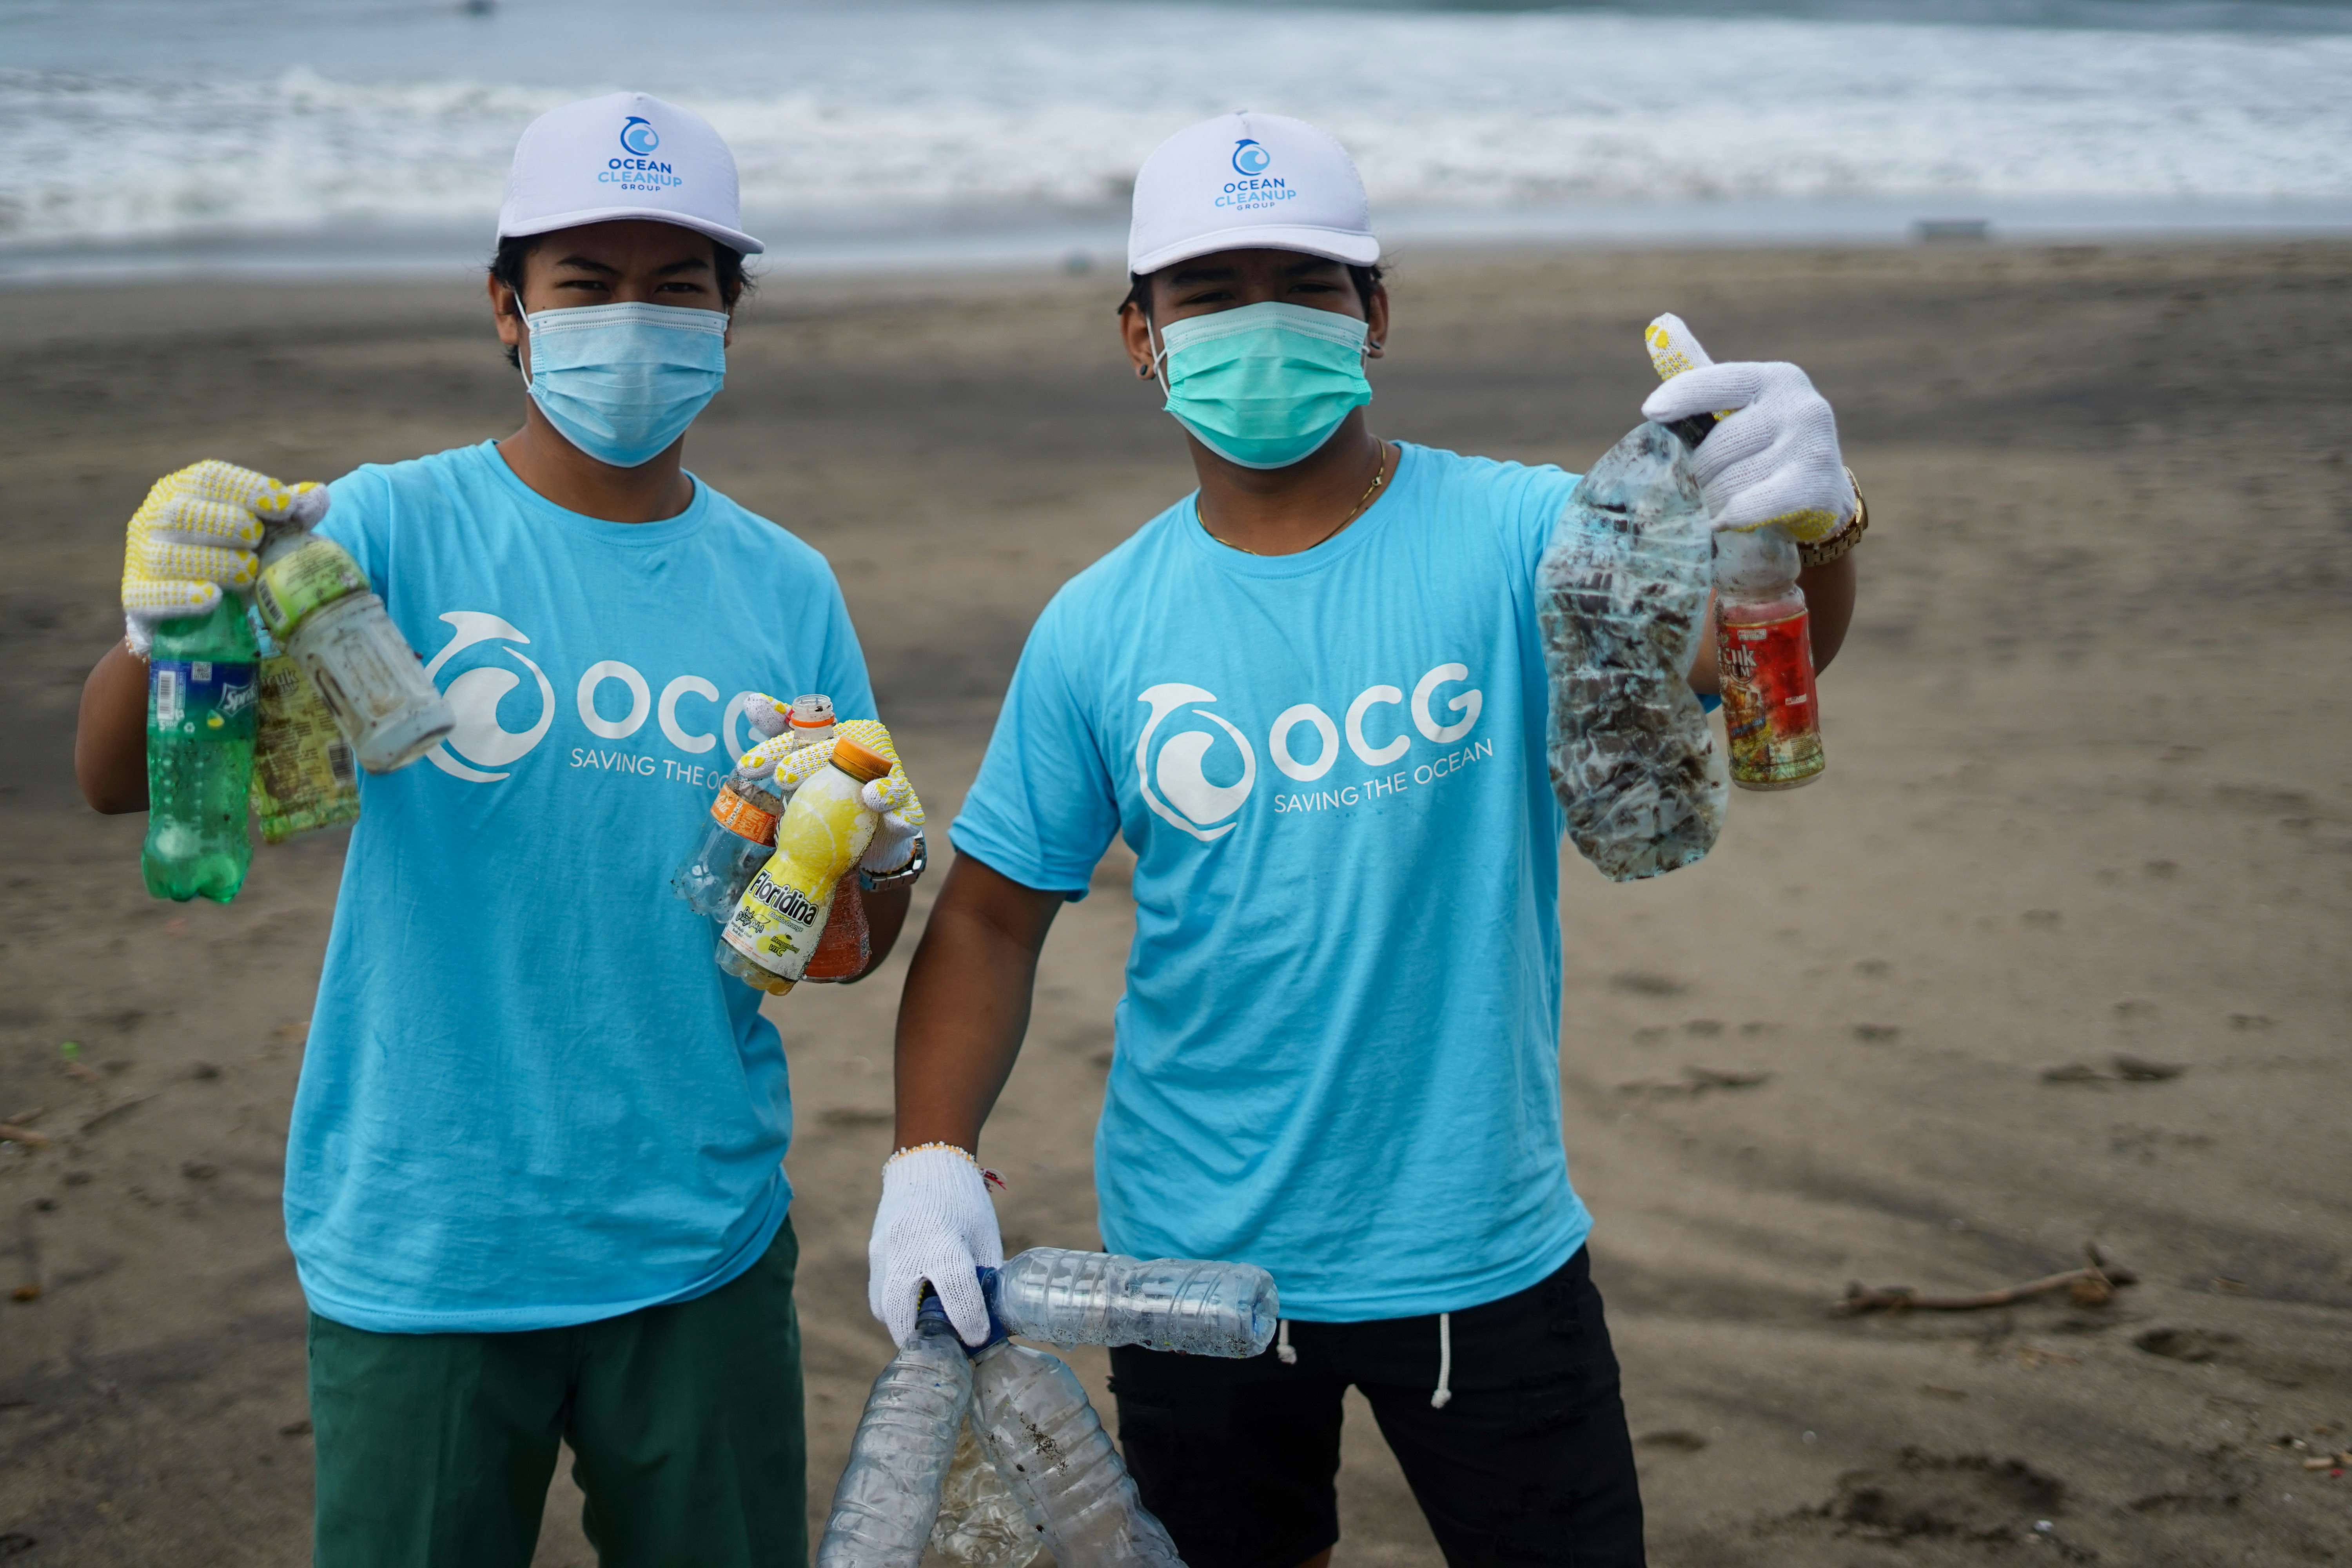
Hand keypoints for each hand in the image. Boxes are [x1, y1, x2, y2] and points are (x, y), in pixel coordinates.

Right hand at [120, 461, 326, 653]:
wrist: (193, 606)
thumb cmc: (232, 554)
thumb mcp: (264, 531)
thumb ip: (288, 515)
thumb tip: (317, 495)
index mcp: (183, 491)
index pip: (208, 477)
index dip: (246, 488)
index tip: (284, 505)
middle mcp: (154, 518)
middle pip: (182, 512)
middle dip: (225, 523)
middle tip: (258, 538)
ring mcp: (140, 556)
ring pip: (167, 555)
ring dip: (213, 561)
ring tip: (248, 571)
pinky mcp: (134, 596)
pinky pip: (148, 596)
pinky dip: (180, 597)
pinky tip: (211, 598)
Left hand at [736, 714, 925, 874]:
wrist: (869, 824)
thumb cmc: (831, 785)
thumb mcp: (803, 759)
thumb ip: (781, 730)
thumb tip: (751, 702)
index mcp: (841, 734)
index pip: (805, 736)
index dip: (775, 749)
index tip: (746, 767)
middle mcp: (868, 750)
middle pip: (839, 752)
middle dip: (811, 762)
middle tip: (783, 777)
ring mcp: (889, 776)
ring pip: (885, 779)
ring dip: (879, 789)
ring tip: (870, 796)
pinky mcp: (906, 804)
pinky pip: (908, 808)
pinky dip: (904, 814)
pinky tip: (899, 821)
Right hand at [868, 1144, 1002, 1346]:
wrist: (926, 1163)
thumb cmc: (964, 1201)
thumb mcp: (984, 1235)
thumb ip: (986, 1276)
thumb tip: (993, 1319)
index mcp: (943, 1240)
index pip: (955, 1292)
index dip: (969, 1322)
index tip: (978, 1340)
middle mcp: (906, 1248)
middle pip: (902, 1313)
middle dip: (921, 1340)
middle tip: (944, 1349)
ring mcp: (883, 1251)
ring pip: (885, 1308)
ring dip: (905, 1325)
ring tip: (931, 1327)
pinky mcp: (873, 1252)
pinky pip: (879, 1294)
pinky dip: (895, 1306)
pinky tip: (916, 1303)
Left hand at [1640, 314, 1853, 542]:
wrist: (1820, 496)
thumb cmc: (1764, 446)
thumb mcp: (1736, 407)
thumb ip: (1700, 374)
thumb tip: (1660, 324)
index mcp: (1775, 379)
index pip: (1715, 382)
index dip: (1680, 396)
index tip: (1650, 411)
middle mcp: (1799, 405)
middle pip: (1713, 448)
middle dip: (1700, 475)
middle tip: (1710, 484)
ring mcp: (1812, 445)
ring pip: (1726, 482)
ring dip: (1713, 502)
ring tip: (1725, 502)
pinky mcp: (1815, 485)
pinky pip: (1747, 506)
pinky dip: (1729, 518)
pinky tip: (1725, 521)